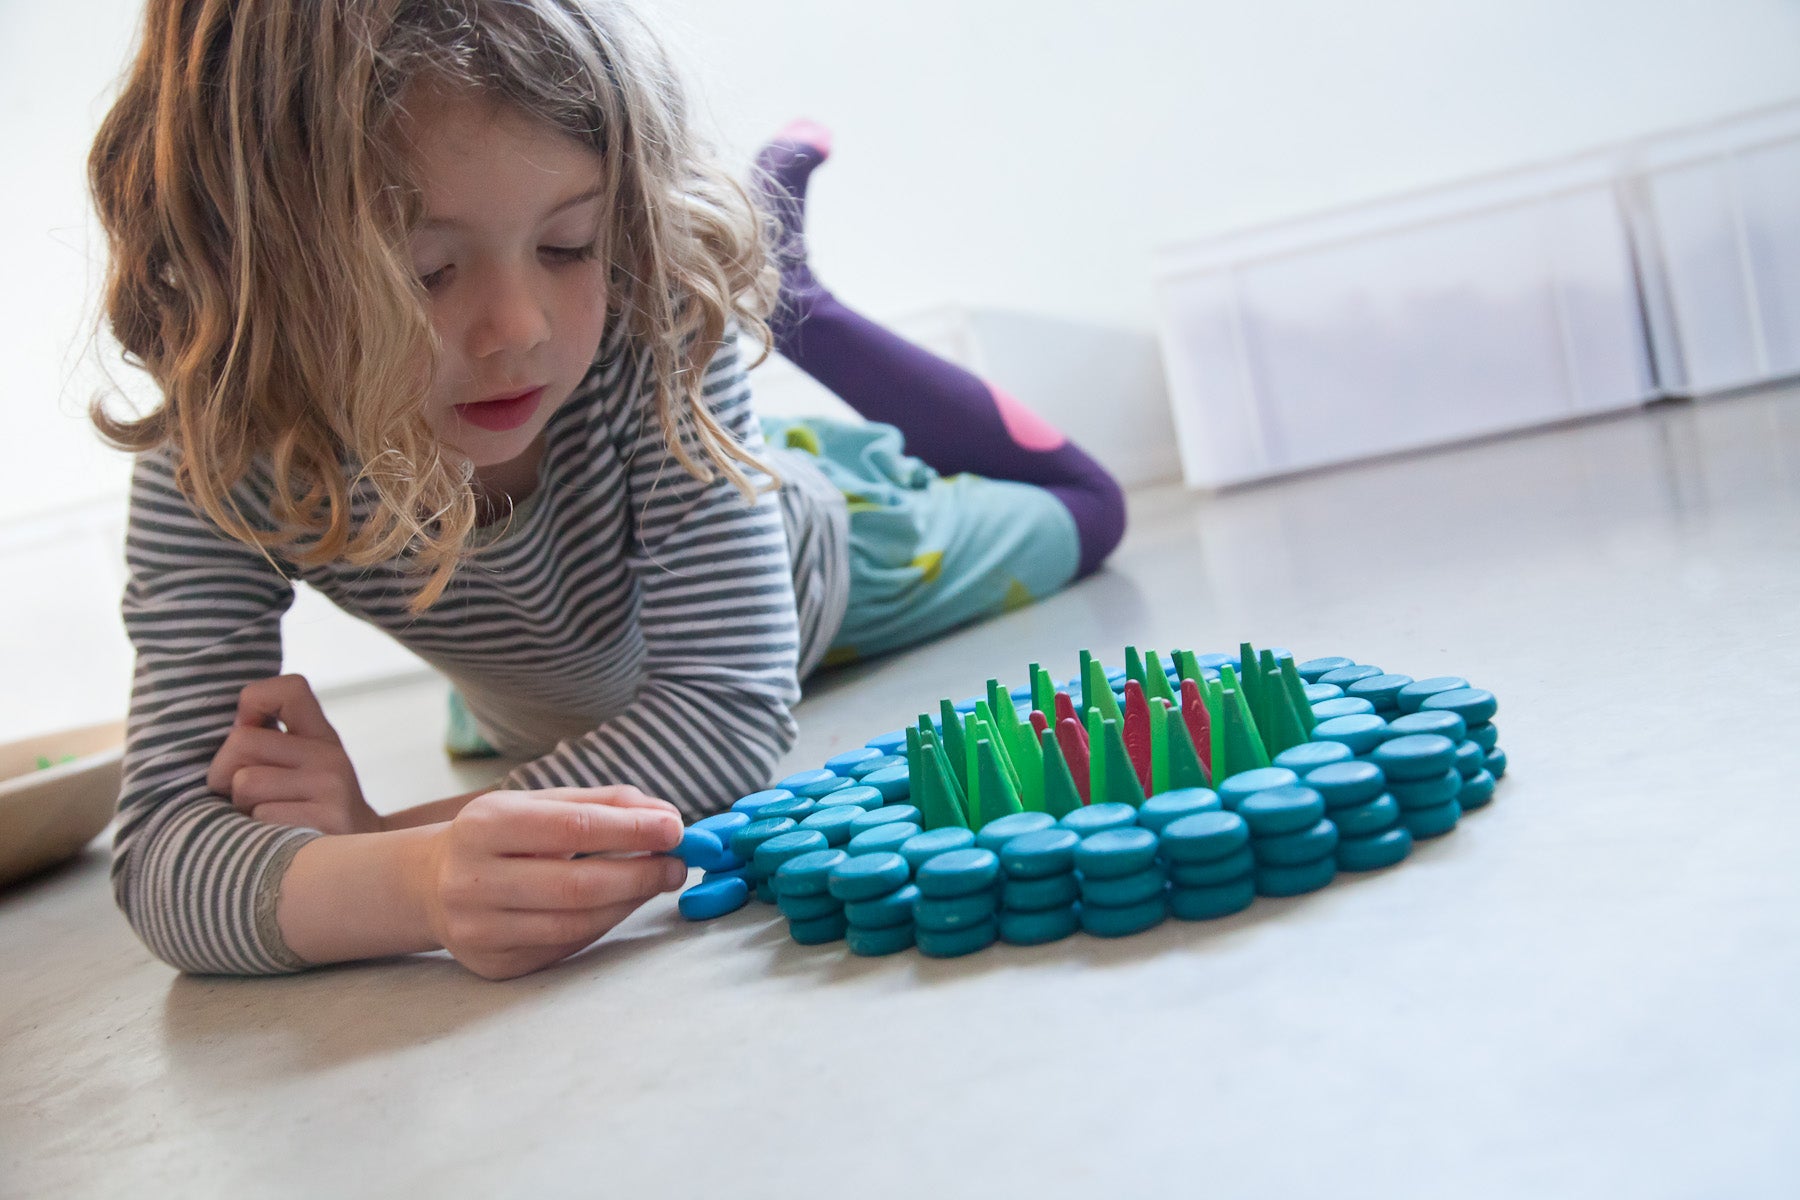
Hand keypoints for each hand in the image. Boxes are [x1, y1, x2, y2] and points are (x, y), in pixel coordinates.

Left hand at [207, 674, 383, 834]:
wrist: (358, 865)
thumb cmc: (309, 814)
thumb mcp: (302, 770)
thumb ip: (269, 744)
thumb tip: (232, 730)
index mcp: (322, 737)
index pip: (289, 689)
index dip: (253, 701)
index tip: (248, 730)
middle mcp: (331, 757)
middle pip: (241, 741)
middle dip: (224, 773)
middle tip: (244, 797)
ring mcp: (331, 789)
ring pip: (244, 782)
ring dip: (240, 808)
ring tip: (265, 820)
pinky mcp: (324, 822)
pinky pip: (258, 818)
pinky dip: (256, 833)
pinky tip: (277, 839)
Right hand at [414, 786, 686, 979]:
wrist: (431, 884)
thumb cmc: (502, 835)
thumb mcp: (541, 803)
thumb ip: (604, 803)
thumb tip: (666, 816)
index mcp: (484, 824)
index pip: (572, 827)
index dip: (631, 830)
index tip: (675, 829)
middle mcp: (473, 879)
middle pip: (577, 885)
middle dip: (639, 875)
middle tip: (676, 865)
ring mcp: (479, 929)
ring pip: (575, 923)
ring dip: (628, 903)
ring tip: (656, 882)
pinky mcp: (494, 963)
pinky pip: (565, 946)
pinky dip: (602, 924)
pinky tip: (618, 905)